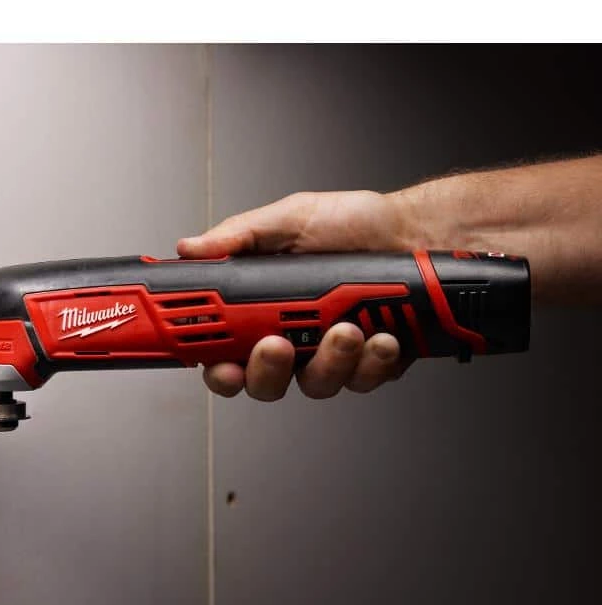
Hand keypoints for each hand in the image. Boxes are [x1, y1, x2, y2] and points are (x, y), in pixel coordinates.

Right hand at [177, 190, 415, 399]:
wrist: (413, 231)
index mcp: (263, 312)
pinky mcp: (370, 364)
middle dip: (269, 371)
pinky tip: (382, 336)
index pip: (226, 355)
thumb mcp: (289, 220)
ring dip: (329, 361)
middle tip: (278, 346)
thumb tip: (191, 248)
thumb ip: (240, 237)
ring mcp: (331, 356)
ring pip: (316, 385)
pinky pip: (363, 379)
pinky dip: (372, 360)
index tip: (225, 366)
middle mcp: (294, 340)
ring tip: (346, 329)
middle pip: (264, 384)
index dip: (220, 371)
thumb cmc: (352, 225)